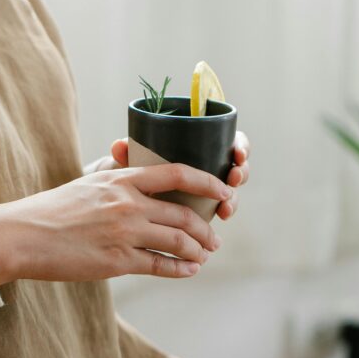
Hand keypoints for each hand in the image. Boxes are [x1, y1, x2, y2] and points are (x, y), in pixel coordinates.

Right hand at [0, 163, 229, 283]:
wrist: (24, 234)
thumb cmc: (54, 207)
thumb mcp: (88, 181)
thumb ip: (115, 173)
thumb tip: (132, 161)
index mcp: (122, 179)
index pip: (177, 173)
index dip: (207, 182)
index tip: (224, 190)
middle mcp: (127, 203)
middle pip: (183, 214)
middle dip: (205, 228)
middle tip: (213, 237)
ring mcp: (124, 233)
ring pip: (177, 241)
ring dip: (197, 250)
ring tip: (203, 255)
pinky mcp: (117, 261)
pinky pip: (160, 265)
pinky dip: (180, 269)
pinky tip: (188, 271)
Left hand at [102, 130, 250, 220]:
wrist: (118, 203)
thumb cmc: (126, 177)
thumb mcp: (125, 165)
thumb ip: (125, 156)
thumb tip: (119, 146)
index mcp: (195, 145)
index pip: (226, 139)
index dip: (239, 145)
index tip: (237, 154)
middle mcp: (205, 166)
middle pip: (236, 165)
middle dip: (241, 172)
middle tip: (233, 179)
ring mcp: (206, 190)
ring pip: (231, 190)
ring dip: (234, 198)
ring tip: (226, 208)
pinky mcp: (204, 210)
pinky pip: (220, 210)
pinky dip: (224, 212)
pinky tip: (220, 218)